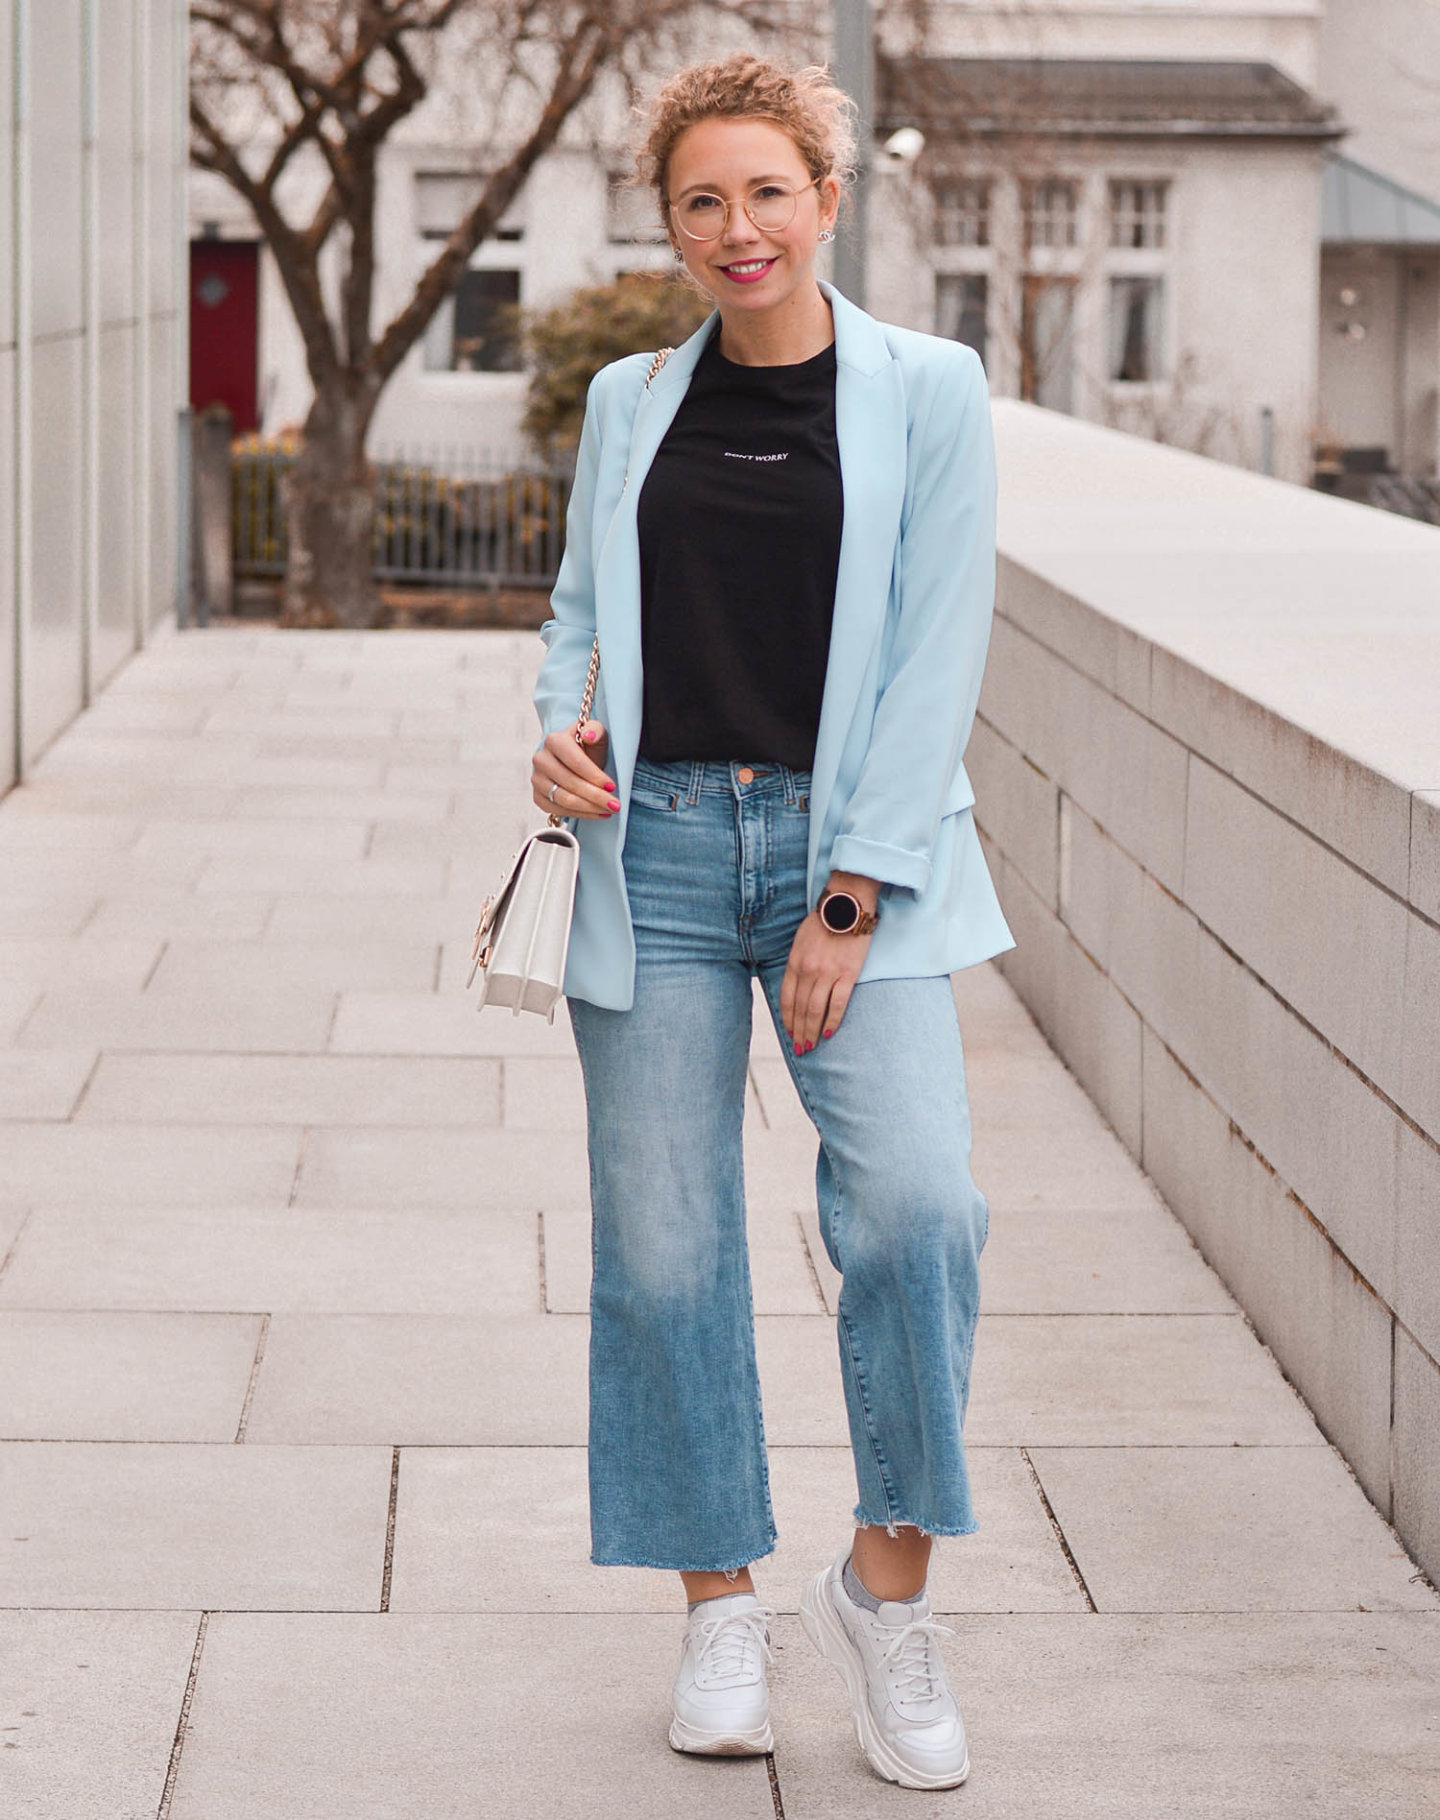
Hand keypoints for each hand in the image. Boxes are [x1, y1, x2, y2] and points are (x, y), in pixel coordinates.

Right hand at [532, 720, 618, 819]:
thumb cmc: (587, 747)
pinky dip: (580, 814)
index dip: (595, 776)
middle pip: (571, 783)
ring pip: (564, 799)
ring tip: (609, 810)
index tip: (612, 786)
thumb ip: (595, 730)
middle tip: (615, 805)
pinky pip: (557, 810)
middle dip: (596, 796)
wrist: (573, 761)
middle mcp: (541, 759)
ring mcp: (537, 779)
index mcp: (554, 740)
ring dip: (590, 808)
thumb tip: (588, 736)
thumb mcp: (596, 733)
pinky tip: (597, 813)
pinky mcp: (537, 796)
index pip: (576, 762)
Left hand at [780, 872, 878, 1054]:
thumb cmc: (824, 920)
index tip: (789, 1032)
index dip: (787, 1018)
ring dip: (812, 1031)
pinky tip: (829, 1033)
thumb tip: (796, 984)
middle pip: (800, 1008)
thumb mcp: (800, 940)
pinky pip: (838, 1004)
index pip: (786, 998)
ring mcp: (827, 974)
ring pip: (816, 1010)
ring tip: (811, 1045)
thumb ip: (797, 962)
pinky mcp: (847, 974)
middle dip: (798, 1031)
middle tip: (800, 1048)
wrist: (847, 905)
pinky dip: (833, 1020)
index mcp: (794, 962)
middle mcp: (808, 971)